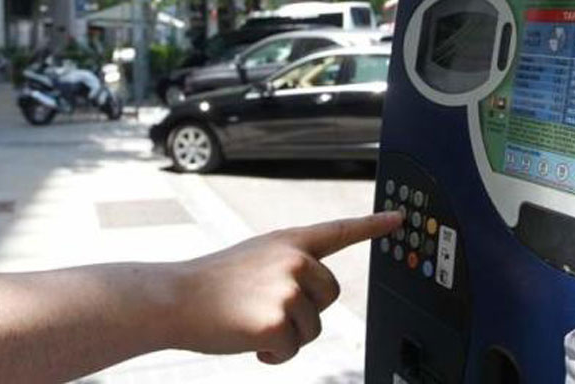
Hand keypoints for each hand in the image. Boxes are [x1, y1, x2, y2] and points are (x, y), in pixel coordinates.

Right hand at [169, 211, 401, 363]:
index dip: (373, 225)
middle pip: (330, 296)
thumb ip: (289, 265)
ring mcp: (288, 289)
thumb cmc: (212, 284)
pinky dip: (273, 356)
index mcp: (289, 242)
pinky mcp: (279, 321)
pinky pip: (293, 350)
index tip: (399, 219)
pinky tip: (248, 341)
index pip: (339, 231)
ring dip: (286, 335)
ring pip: (312, 327)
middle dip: (304, 311)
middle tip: (264, 308)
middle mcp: (295, 260)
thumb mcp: (256, 257)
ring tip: (250, 320)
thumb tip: (312, 293)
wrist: (174, 298)